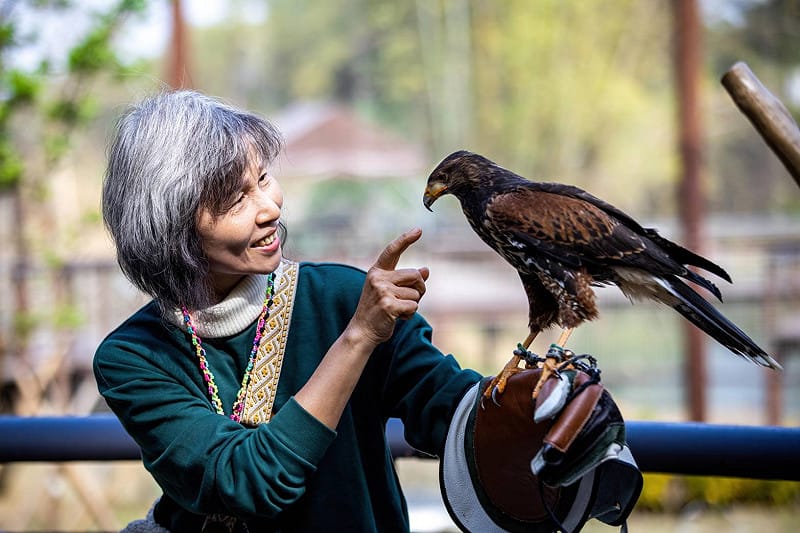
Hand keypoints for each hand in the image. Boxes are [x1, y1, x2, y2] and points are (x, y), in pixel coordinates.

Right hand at [349, 228, 429, 345]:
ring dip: (413, 305)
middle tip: (410, 300)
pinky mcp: (388, 305)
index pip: (392, 251)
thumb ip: (407, 280)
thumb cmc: (378, 310)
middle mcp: (378, 278)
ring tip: (398, 311)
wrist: (362, 331)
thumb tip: (426, 270)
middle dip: (420, 289)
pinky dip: (410, 314)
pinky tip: (398, 318)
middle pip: (415, 275)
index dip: (406, 239)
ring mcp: (382, 291)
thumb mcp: (389, 291)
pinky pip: (414, 306)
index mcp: (377, 271)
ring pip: (416, 294)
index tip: (419, 230)